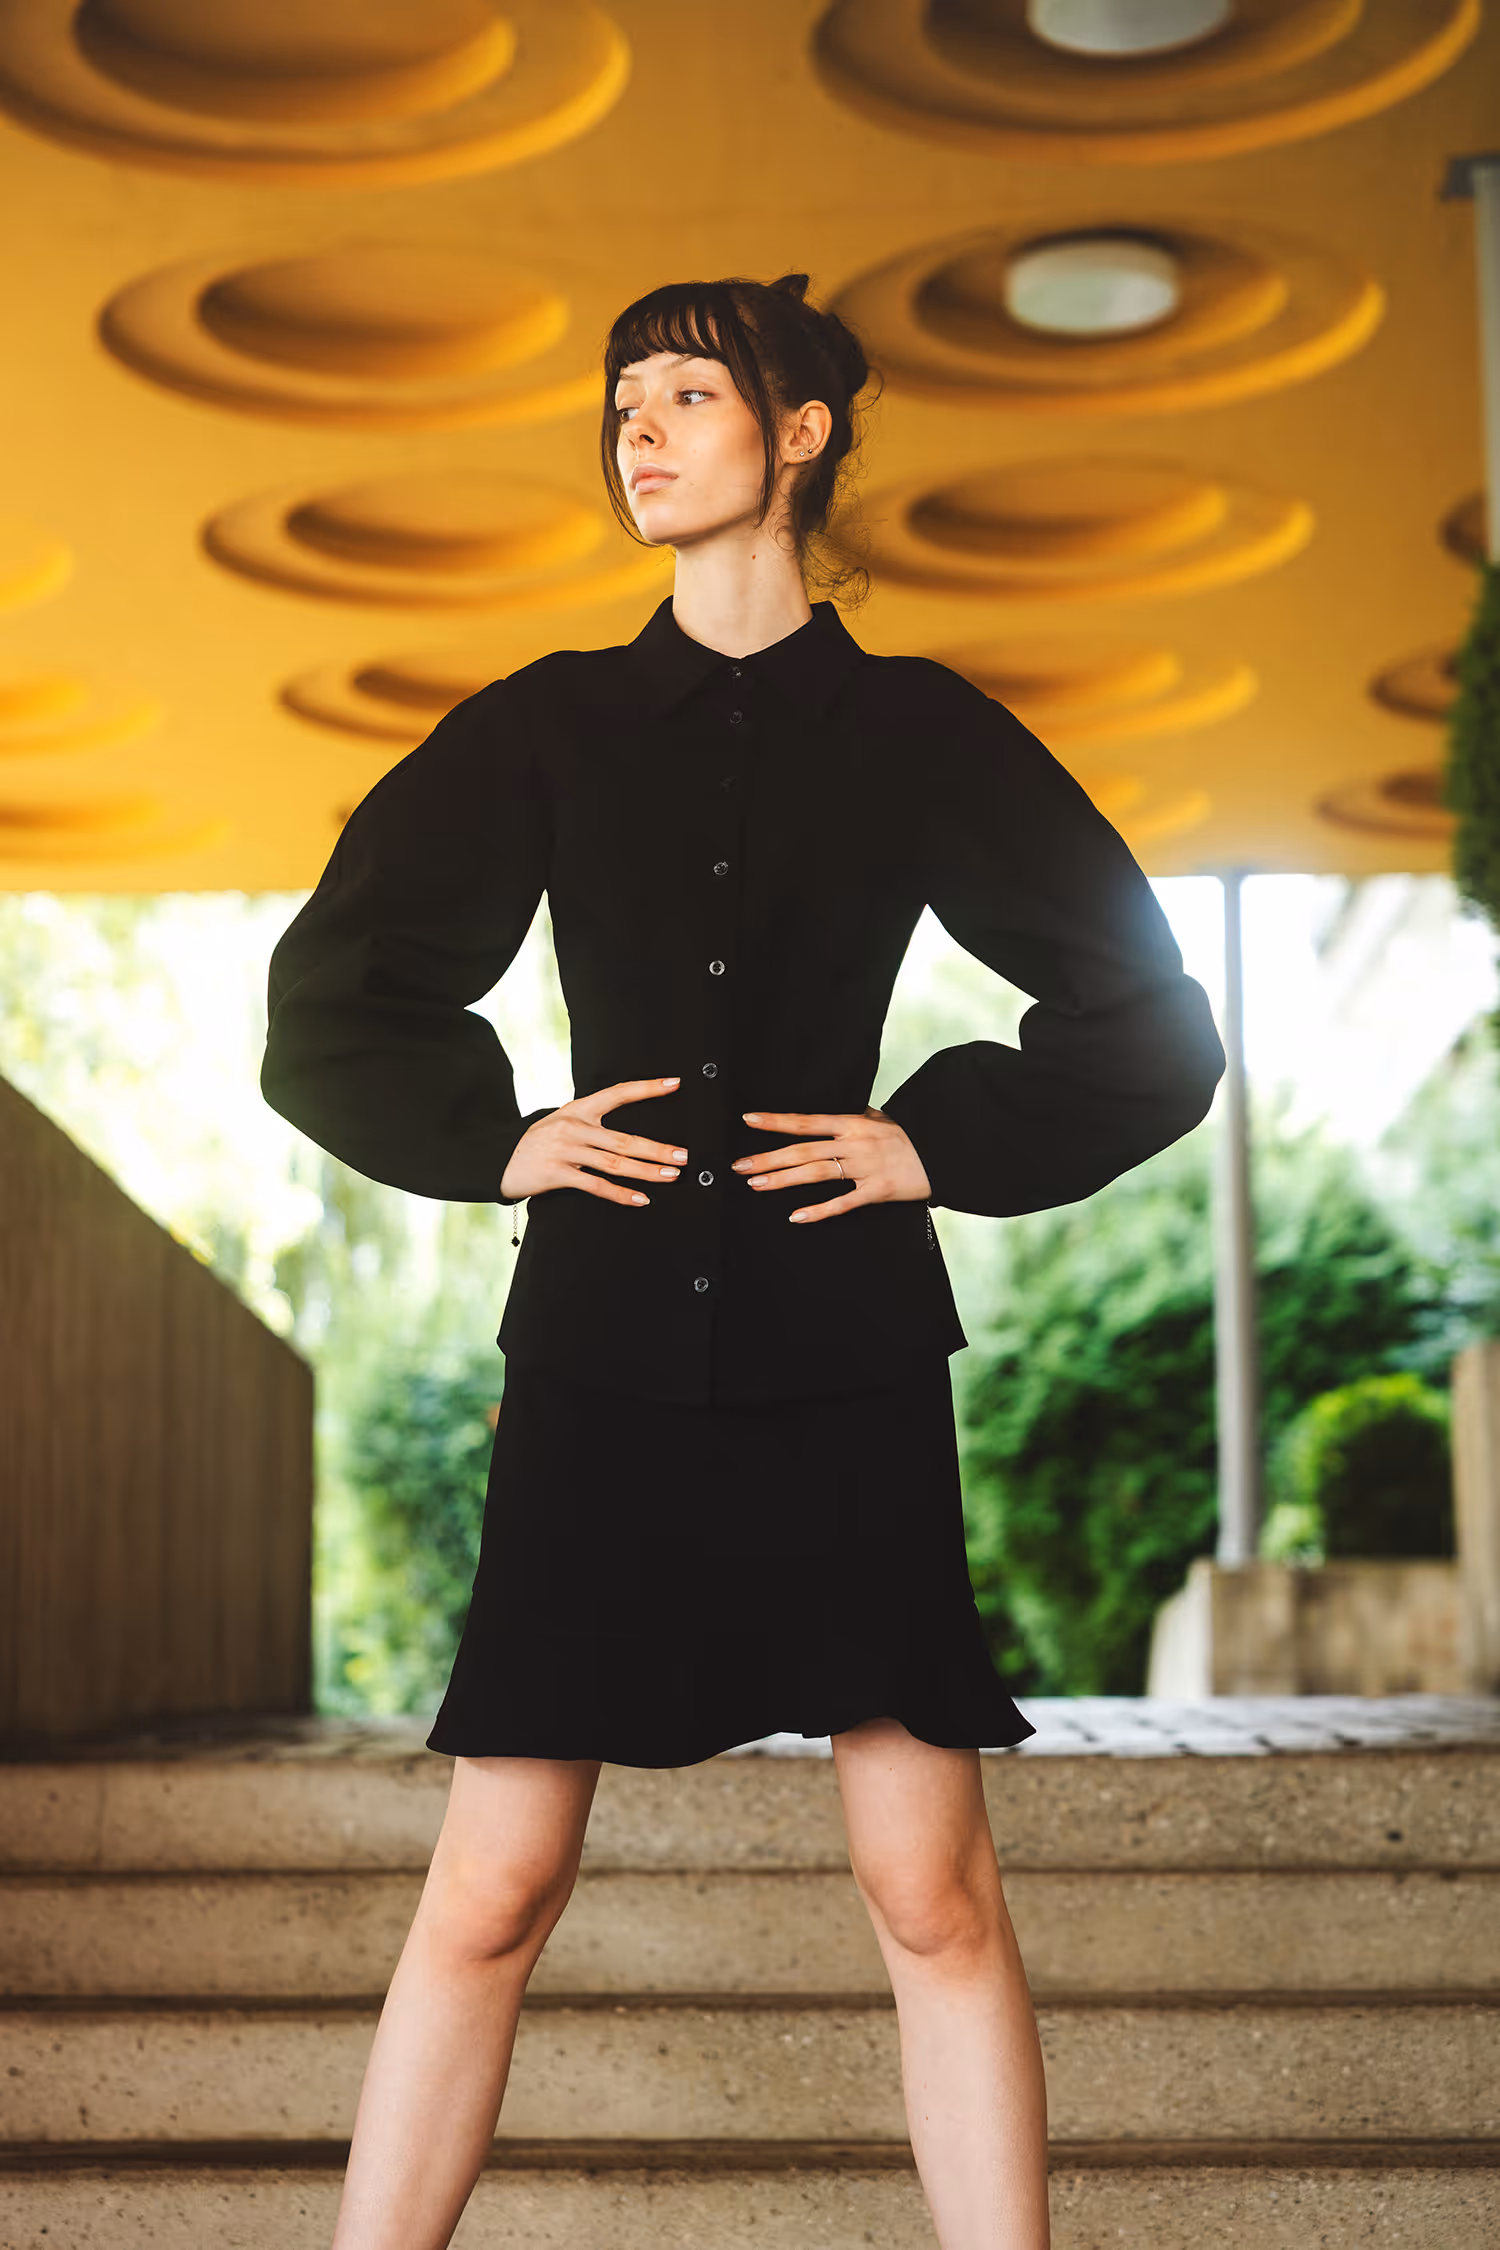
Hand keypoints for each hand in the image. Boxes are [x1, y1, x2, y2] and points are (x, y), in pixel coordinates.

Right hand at [500, 1076, 686, 1205]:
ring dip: (647, 1171)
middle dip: (657, 1148)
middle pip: (625, 1139)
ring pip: (615, 1163)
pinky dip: (621, 1194)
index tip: (675, 1084)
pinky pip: (596, 1185)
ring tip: (671, 1176)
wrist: (499, 1160)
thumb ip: (590, 1123)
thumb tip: (626, 1134)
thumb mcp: (561, 1121)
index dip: (647, 1089)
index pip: (618, 1093)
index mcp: (578, 1108)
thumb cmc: (537, 1142)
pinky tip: (641, 1199)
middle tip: (684, 1156)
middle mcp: (574, 1126)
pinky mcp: (558, 1173)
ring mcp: (566, 1150)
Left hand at [731, 1105, 930, 1223]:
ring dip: (783, 1180)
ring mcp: (866, 1168)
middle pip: (803, 1151)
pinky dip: (819, 1210)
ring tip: (756, 1184)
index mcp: (852, 1123)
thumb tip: (827, 1116)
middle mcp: (855, 1143)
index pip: (806, 1121)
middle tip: (740, 1165)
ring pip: (816, 1174)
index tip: (749, 1121)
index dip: (776, 1121)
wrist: (944, 1152)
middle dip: (769, 1157)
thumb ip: (852, 1117)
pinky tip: (796, 1216)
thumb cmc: (910, 1135)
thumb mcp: (880, 1118)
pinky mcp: (877, 1190)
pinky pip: (844, 1203)